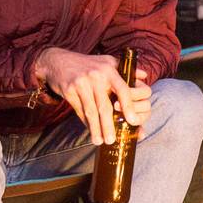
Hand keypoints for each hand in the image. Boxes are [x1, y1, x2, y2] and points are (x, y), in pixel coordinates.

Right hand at [34, 49, 151, 144]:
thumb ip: (127, 70)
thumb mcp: (107, 62)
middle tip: (112, 140)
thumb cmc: (88, 64)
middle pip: (104, 106)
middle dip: (109, 126)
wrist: (57, 61)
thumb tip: (145, 76)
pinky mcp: (69, 90)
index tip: (133, 121)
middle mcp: (96, 76)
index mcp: (109, 70)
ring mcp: (81, 83)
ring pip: (91, 111)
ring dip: (96, 128)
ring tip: (99, 141)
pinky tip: (90, 131)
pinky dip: (85, 122)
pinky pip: (79, 110)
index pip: (123, 89)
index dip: (129, 106)